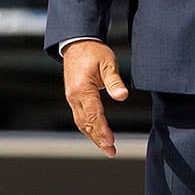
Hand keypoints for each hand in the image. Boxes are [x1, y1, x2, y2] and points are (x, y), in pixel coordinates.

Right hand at [63, 40, 128, 157]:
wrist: (76, 43)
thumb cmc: (93, 51)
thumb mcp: (108, 63)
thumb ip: (115, 81)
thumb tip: (123, 96)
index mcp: (82, 89)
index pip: (94, 115)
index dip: (102, 131)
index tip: (111, 142)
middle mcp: (74, 97)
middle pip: (86, 123)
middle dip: (98, 139)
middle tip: (111, 151)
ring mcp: (72, 98)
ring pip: (82, 123)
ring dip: (93, 136)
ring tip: (106, 147)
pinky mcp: (73, 97)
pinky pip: (80, 117)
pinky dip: (88, 128)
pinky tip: (96, 134)